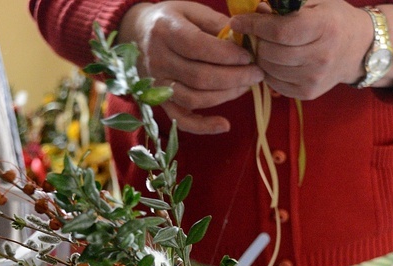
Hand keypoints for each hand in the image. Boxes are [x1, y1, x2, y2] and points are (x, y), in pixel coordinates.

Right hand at [119, 2, 264, 133]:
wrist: (136, 33)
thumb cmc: (171, 20)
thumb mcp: (191, 10)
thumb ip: (216, 23)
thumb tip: (242, 39)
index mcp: (166, 30)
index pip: (198, 46)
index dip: (226, 54)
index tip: (248, 56)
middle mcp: (159, 59)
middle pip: (199, 76)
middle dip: (234, 77)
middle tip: (256, 73)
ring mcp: (158, 84)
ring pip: (194, 98)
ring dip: (225, 96)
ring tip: (246, 87)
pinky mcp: (160, 101)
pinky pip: (181, 120)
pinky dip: (203, 126)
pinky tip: (224, 125)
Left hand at [229, 1, 392, 98]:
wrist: (359, 49)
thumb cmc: (333, 20)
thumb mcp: (316, 1)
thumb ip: (286, 3)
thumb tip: (256, 10)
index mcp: (325, 27)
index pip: (280, 31)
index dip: (254, 26)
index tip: (238, 21)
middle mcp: (321, 56)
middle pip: (271, 52)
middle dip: (256, 41)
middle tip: (252, 33)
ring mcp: (314, 78)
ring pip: (269, 70)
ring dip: (260, 56)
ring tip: (263, 45)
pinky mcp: (308, 93)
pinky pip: (274, 84)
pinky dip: (268, 71)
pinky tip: (273, 60)